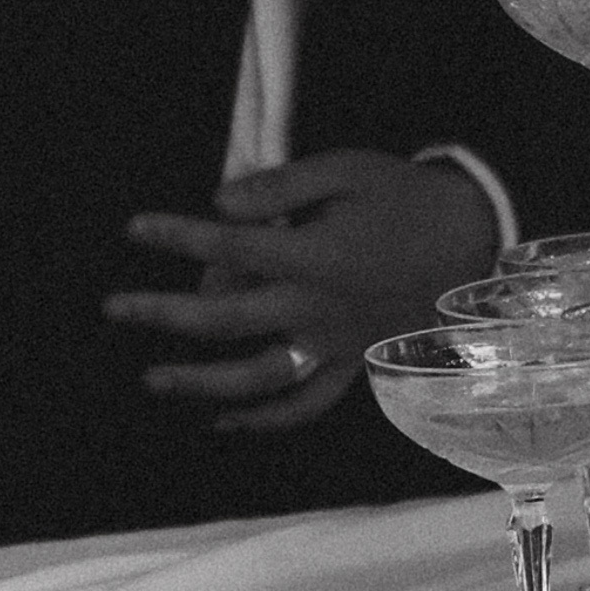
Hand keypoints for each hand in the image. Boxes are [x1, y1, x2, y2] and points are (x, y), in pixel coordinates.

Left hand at [108, 150, 502, 429]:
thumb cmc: (405, 194)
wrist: (475, 236)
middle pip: (225, 321)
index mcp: (312, 255)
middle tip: (114, 310)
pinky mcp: (353, 363)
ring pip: (258, 377)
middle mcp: (317, 308)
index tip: (134, 229)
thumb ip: (279, 185)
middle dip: (163, 316)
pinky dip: (265, 419)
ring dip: (201, 382)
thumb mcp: (346, 169)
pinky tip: (224, 421)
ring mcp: (335, 344)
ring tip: (153, 379)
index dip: (175, 237)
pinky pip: (306, 403)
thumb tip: (217, 204)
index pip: (227, 248)